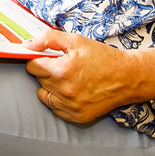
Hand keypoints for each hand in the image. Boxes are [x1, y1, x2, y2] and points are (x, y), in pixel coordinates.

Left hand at [23, 30, 152, 122]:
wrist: (127, 77)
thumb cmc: (102, 57)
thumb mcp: (76, 40)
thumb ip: (48, 39)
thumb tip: (27, 45)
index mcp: (62, 71)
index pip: (32, 66)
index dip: (38, 59)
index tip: (46, 58)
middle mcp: (64, 91)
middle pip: (38, 80)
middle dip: (46, 71)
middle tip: (63, 66)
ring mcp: (70, 106)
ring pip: (44, 95)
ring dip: (50, 86)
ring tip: (66, 79)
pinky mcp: (76, 117)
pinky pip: (55, 109)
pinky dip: (59, 100)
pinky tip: (72, 91)